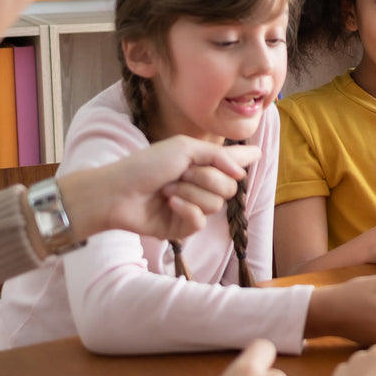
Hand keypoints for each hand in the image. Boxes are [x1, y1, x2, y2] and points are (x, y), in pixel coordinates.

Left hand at [57, 136, 261, 240]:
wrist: (119, 192)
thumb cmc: (146, 165)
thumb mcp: (184, 149)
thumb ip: (219, 156)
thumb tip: (245, 169)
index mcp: (201, 163)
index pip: (232, 161)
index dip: (244, 158)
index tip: (257, 154)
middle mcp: (200, 185)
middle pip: (229, 186)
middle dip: (206, 178)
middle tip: (181, 173)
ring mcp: (193, 206)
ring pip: (216, 205)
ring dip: (190, 193)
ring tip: (168, 189)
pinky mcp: (182, 227)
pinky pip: (201, 221)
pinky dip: (186, 209)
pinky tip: (169, 204)